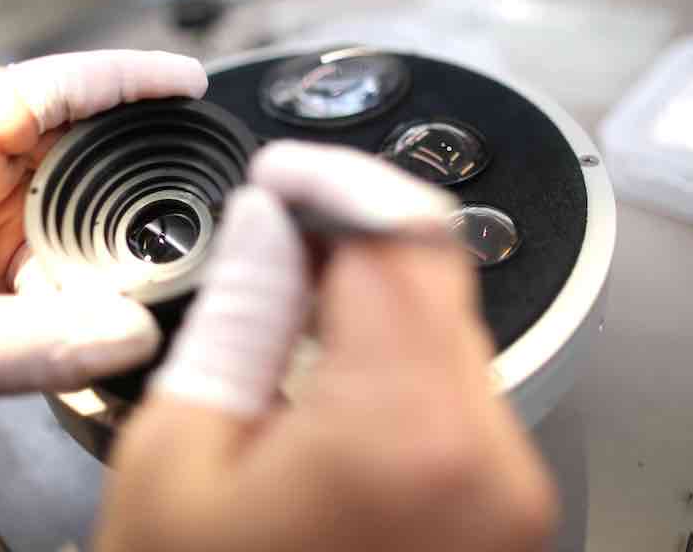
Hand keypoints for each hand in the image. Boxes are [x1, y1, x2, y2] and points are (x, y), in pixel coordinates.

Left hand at [0, 50, 206, 438]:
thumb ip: (37, 344)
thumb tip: (133, 332)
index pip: (42, 86)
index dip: (120, 77)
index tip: (183, 80)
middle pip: (69, 128)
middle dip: (135, 141)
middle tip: (200, 153)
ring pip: (73, 183)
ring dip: (118, 207)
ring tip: (165, 230)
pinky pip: (64, 232)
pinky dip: (98, 252)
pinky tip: (119, 281)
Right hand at [97, 142, 558, 551]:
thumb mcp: (179, 460)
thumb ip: (240, 317)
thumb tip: (270, 226)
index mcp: (406, 433)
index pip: (398, 236)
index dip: (335, 182)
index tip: (284, 175)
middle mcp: (490, 461)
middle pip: (440, 277)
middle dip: (356, 235)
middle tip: (278, 230)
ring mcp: (513, 496)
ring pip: (454, 330)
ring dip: (378, 294)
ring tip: (294, 298)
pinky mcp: (508, 518)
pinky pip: (461, 395)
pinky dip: (399, 358)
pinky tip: (335, 368)